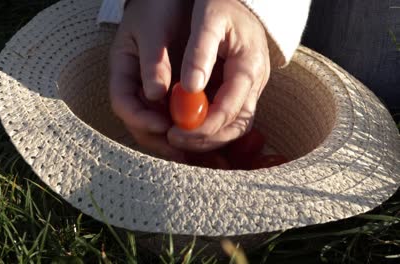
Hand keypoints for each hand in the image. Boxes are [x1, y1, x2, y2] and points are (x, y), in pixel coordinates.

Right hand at [109, 0, 190, 159]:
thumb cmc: (158, 7)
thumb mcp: (153, 29)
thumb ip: (153, 62)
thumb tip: (155, 95)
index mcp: (122, 70)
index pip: (123, 103)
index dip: (140, 119)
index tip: (163, 126)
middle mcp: (135, 86)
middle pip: (140, 123)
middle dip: (161, 141)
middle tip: (184, 152)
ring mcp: (152, 92)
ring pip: (159, 126)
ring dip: (177, 142)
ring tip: (199, 153)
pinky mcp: (172, 94)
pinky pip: (177, 118)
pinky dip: (190, 131)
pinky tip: (207, 138)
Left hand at [167, 0, 270, 151]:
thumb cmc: (222, 3)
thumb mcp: (208, 19)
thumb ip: (199, 53)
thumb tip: (190, 89)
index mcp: (249, 66)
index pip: (231, 109)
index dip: (205, 127)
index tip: (176, 132)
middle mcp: (255, 82)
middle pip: (237, 125)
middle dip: (206, 139)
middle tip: (175, 139)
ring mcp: (250, 88)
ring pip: (235, 126)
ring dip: (208, 138)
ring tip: (178, 137)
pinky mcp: (241, 89)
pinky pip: (229, 118)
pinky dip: (210, 128)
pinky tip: (187, 128)